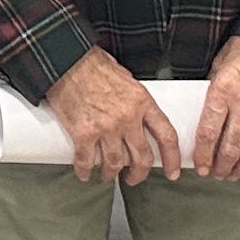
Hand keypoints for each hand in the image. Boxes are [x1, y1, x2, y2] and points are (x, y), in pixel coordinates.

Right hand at [46, 48, 187, 185]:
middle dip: (139, 174)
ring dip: (111, 174)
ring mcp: (105, 128)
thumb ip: (136, 101)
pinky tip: (84, 174)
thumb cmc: (94, 65)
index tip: (173, 172)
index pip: (166, 136)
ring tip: (107, 176)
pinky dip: (85, 171)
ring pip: (115, 164)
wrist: (66, 60)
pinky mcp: (83, 133)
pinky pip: (87, 161)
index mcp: (142, 102)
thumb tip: (139, 118)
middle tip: (134, 179)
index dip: (172, 158)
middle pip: (142, 157)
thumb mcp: (127, 79)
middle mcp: (127, 118)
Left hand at [189, 31, 239, 175]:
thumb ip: (213, 90)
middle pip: (230, 148)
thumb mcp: (220, 63)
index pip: (208, 133)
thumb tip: (206, 112)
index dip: (202, 155)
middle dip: (220, 166)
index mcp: (223, 91)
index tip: (200, 166)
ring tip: (234, 175)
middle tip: (216, 174)